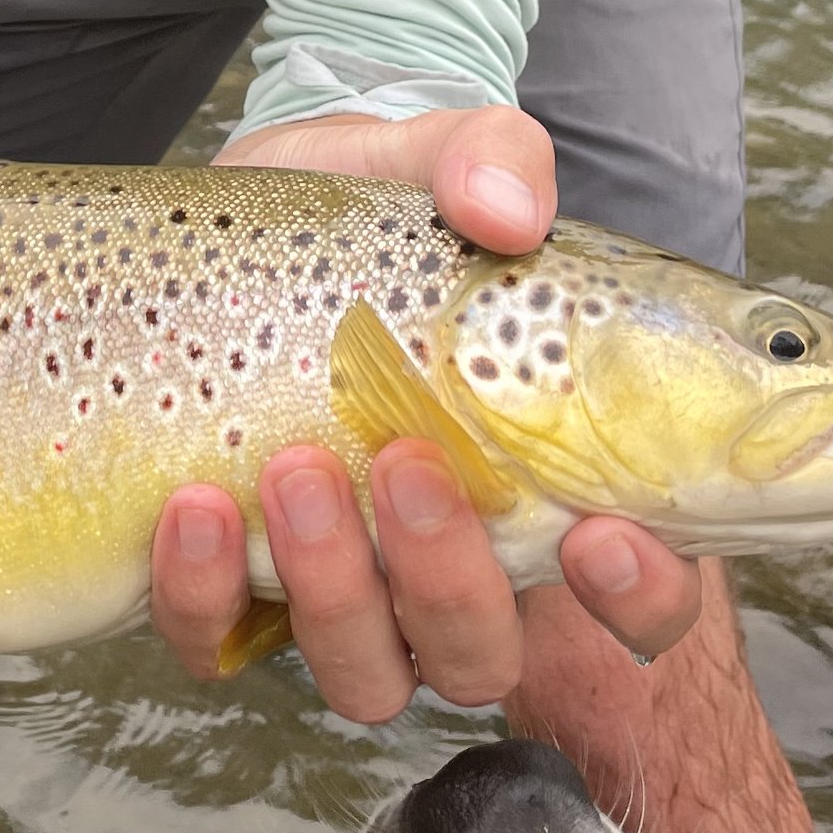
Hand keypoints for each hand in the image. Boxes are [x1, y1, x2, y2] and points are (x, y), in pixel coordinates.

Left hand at [151, 101, 704, 713]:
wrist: (253, 218)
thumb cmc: (382, 217)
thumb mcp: (445, 160)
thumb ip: (495, 163)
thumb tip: (505, 210)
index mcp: (547, 487)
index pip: (638, 598)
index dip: (638, 595)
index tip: (599, 533)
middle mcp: (452, 563)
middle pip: (480, 654)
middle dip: (447, 581)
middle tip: (402, 463)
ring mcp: (341, 585)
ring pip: (364, 671)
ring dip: (332, 592)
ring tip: (293, 470)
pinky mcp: (231, 581)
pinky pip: (217, 641)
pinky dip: (203, 594)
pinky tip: (193, 506)